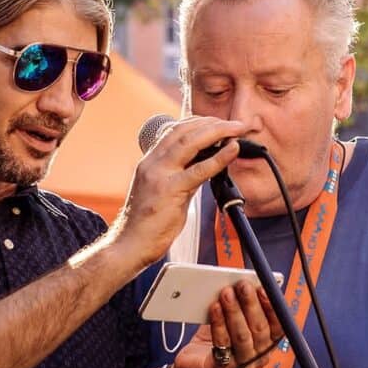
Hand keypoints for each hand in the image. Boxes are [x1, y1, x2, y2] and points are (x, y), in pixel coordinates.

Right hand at [116, 117, 245, 266]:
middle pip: (184, 130)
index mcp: (150, 161)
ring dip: (218, 131)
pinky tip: (232, 149)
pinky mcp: (169, 190)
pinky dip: (219, 157)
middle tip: (236, 123)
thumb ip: (182, 175)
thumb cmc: (147, 223)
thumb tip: (205, 164)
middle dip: (212, 123)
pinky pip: (199, 170)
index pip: (174, 130)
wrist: (130, 244)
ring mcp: (159, 174)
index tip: (218, 122)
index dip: (199, 122)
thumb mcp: (163, 191)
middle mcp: (152, 163)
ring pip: (190, 142)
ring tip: (237, 129)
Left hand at [163, 281, 282, 367]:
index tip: (263, 288)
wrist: (194, 365)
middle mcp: (258, 357)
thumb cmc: (218, 338)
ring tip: (226, 293)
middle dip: (251, 304)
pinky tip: (214, 308)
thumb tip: (243, 282)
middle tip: (242, 285)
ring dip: (234, 312)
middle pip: (259, 330)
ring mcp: (240, 366)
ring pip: (242, 336)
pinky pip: (221, 345)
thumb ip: (241, 304)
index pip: (279, 326)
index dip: (272, 307)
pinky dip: (218, 323)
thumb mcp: (233, 318)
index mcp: (267, 343)